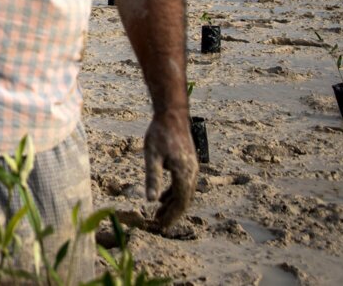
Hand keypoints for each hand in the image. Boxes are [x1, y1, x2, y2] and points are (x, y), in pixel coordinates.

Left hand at [143, 109, 197, 229]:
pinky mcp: (187, 163)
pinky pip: (182, 184)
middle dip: (171, 214)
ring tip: (158, 214)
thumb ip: (152, 178)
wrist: (172, 115)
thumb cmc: (160, 134)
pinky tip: (162, 198)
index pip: (180, 202)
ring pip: (183, 192)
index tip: (161, 227)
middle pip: (183, 200)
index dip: (171, 216)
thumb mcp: (151, 156)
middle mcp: (192, 174)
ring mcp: (191, 168)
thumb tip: (150, 200)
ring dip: (171, 204)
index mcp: (184, 174)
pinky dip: (173, 193)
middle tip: (158, 225)